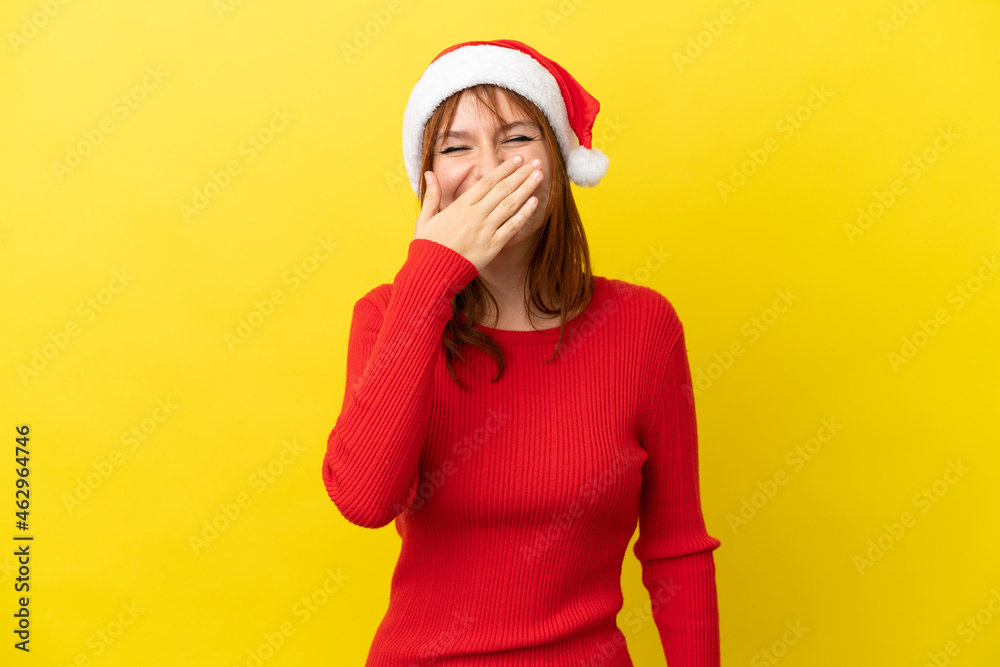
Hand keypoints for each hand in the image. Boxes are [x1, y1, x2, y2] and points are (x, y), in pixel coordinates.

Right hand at [413, 156, 542, 271]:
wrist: (433, 272)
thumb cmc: (428, 245)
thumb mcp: (425, 218)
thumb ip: (432, 195)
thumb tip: (429, 174)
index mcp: (461, 205)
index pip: (488, 181)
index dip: (505, 169)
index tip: (518, 160)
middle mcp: (476, 214)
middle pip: (503, 189)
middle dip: (521, 174)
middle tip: (536, 163)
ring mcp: (486, 230)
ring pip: (510, 204)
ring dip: (526, 189)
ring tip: (539, 176)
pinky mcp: (493, 246)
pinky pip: (512, 227)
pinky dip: (524, 214)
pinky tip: (534, 202)